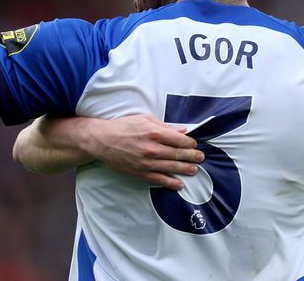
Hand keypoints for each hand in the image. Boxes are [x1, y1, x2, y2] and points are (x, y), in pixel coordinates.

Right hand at [83, 114, 203, 189]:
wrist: (102, 140)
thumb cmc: (123, 127)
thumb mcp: (145, 119)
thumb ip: (165, 126)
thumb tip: (182, 130)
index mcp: (155, 133)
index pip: (180, 140)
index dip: (190, 143)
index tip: (194, 144)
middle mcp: (152, 148)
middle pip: (178, 154)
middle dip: (192, 156)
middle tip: (200, 157)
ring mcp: (147, 162)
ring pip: (171, 168)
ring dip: (186, 169)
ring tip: (195, 169)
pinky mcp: (140, 172)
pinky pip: (159, 179)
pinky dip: (171, 183)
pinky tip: (179, 184)